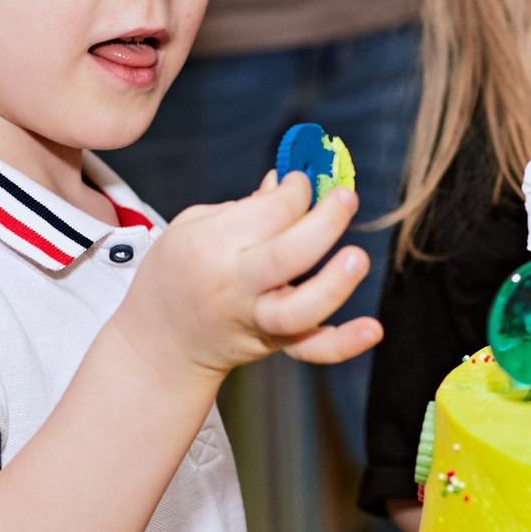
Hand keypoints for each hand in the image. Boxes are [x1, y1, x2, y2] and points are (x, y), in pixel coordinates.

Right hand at [112, 174, 379, 381]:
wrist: (159, 342)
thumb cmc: (176, 273)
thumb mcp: (193, 227)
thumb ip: (244, 206)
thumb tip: (287, 182)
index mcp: (211, 246)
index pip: (269, 211)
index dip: (296, 189)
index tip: (302, 181)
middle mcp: (235, 285)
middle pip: (288, 254)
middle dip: (324, 221)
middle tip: (345, 197)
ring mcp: (256, 319)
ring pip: (300, 308)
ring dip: (334, 282)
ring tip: (357, 256)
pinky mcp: (273, 344)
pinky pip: (310, 350)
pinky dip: (343, 343)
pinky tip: (372, 328)